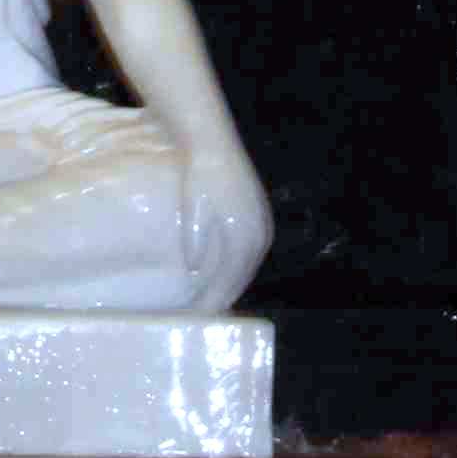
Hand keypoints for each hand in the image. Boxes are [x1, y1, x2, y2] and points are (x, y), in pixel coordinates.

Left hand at [174, 126, 273, 310]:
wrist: (211, 138)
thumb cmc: (198, 174)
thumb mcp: (193, 208)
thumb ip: (196, 240)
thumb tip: (194, 271)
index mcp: (243, 234)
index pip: (226, 284)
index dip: (209, 303)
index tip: (194, 319)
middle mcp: (260, 234)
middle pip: (239, 281)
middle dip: (220, 300)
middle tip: (200, 317)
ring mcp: (264, 226)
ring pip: (245, 270)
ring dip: (229, 287)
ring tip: (208, 302)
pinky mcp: (262, 218)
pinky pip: (249, 255)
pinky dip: (235, 270)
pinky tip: (221, 275)